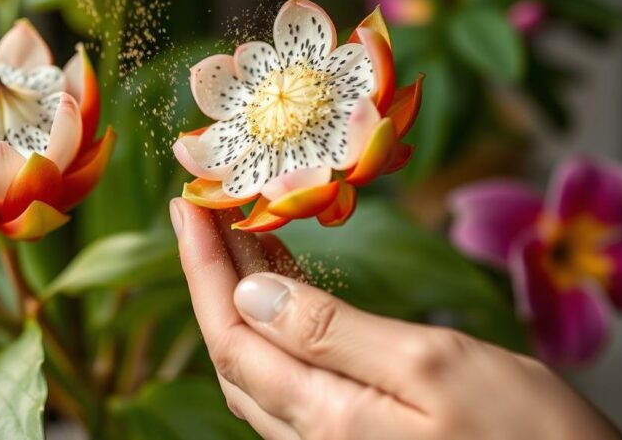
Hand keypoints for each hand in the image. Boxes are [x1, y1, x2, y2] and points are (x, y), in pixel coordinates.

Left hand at [169, 198, 621, 439]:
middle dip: (213, 272)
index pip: (231, 333)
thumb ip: (332, 335)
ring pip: (260, 364)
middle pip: (235, 347)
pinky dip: (278, 324)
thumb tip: (250, 294)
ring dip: (242, 294)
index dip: (201, 266)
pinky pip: (294, 377)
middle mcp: (312, 438)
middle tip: (207, 207)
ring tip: (241, 232)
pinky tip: (289, 291)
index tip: (187, 205)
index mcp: (324, 416)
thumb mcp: (435, 369)